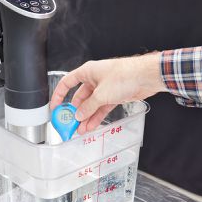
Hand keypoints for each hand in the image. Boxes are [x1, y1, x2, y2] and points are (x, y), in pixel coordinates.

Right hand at [50, 52, 165, 133]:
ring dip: (86, 117)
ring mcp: (104, 88)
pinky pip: (101, 108)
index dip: (59, 95)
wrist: (146, 77)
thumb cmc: (125, 75)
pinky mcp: (114, 95)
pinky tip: (91, 126)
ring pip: (91, 105)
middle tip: (70, 123)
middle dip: (75, 111)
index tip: (55, 107)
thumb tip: (79, 115)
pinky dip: (96, 116)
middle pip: (80, 97)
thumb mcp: (101, 94)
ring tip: (81, 130)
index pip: (67, 82)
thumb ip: (88, 107)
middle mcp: (95, 79)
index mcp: (87, 72)